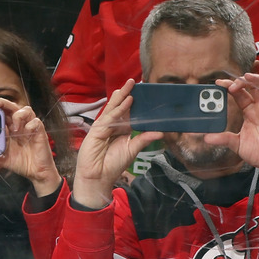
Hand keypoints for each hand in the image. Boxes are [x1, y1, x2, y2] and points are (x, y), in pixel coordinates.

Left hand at [0, 99, 61, 195]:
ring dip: (18, 115)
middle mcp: (20, 125)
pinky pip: (36, 122)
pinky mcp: (40, 132)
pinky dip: (30, 125)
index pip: (3, 112)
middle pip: (12, 107)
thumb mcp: (4, 161)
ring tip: (14, 128)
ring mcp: (30, 127)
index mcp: (10, 129)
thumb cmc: (22, 163)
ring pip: (26, 110)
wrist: (36, 172)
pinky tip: (26, 132)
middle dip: (2, 103)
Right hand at [73, 79, 162, 208]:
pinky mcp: (97, 129)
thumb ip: (144, 139)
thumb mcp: (132, 150)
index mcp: (121, 129)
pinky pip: (110, 117)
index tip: (145, 93)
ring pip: (114, 108)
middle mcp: (113, 126)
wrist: (99, 177)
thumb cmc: (113, 165)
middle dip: (128, 93)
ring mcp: (104, 126)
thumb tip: (161, 132)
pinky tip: (127, 100)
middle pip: (121, 107)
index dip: (136, 103)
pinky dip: (119, 109)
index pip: (129, 113)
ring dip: (123, 96)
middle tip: (136, 81)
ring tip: (131, 84)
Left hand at [209, 73, 258, 173]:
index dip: (230, 85)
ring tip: (247, 78)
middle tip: (231, 84)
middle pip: (253, 86)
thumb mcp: (237, 144)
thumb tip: (206, 137)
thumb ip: (224, 139)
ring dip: (258, 80)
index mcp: (249, 112)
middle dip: (242, 81)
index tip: (218, 83)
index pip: (240, 93)